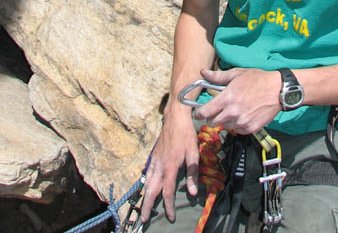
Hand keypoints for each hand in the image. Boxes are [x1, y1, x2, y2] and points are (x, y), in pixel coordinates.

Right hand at [140, 108, 198, 223]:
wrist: (175, 117)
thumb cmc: (186, 134)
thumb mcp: (193, 153)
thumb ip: (192, 173)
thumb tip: (192, 193)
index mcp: (170, 167)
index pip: (167, 192)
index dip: (169, 206)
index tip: (171, 217)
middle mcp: (160, 166)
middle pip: (151, 190)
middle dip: (148, 206)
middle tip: (144, 220)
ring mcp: (155, 160)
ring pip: (147, 182)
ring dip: (145, 196)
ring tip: (144, 208)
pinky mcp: (153, 155)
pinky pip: (147, 172)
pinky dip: (146, 182)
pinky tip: (146, 186)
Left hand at [194, 67, 281, 133]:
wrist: (277, 90)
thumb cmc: (257, 80)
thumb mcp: (236, 74)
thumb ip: (218, 76)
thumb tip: (203, 72)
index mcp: (227, 98)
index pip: (205, 112)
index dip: (198, 113)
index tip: (198, 112)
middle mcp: (233, 112)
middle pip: (212, 122)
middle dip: (211, 117)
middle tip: (217, 110)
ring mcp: (242, 122)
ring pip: (225, 126)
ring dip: (225, 120)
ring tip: (233, 109)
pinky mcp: (250, 129)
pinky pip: (237, 130)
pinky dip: (237, 124)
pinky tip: (243, 114)